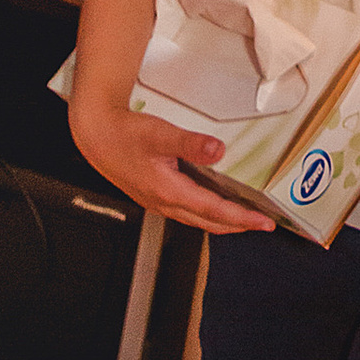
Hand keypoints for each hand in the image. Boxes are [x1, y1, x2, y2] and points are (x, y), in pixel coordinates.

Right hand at [66, 89, 275, 236]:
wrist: (96, 135)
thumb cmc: (125, 134)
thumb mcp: (160, 134)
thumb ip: (191, 144)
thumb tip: (218, 151)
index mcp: (168, 192)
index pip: (214, 211)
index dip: (242, 218)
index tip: (264, 223)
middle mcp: (164, 203)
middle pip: (208, 222)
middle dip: (237, 225)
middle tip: (262, 224)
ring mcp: (157, 202)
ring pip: (197, 219)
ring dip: (222, 222)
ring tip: (243, 218)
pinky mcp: (153, 196)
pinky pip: (186, 212)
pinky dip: (205, 213)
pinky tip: (211, 205)